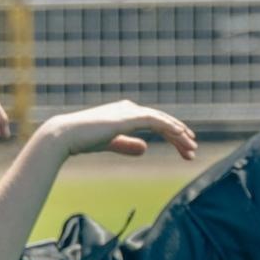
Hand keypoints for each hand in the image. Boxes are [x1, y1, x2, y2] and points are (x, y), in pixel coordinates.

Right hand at [41, 101, 197, 159]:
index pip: (155, 122)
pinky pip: (155, 121)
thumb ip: (127, 145)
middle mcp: (129, 108)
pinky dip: (170, 128)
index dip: (172, 134)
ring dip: (179, 135)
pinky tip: (181, 136)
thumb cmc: (83, 140)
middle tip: (193, 151)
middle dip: (179, 136)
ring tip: (191, 149)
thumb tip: (145, 149)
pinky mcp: (128, 117)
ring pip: (162, 121)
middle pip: (162, 121)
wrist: (66, 136)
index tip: (185, 148)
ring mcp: (129, 111)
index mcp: (125, 113)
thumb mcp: (110, 143)